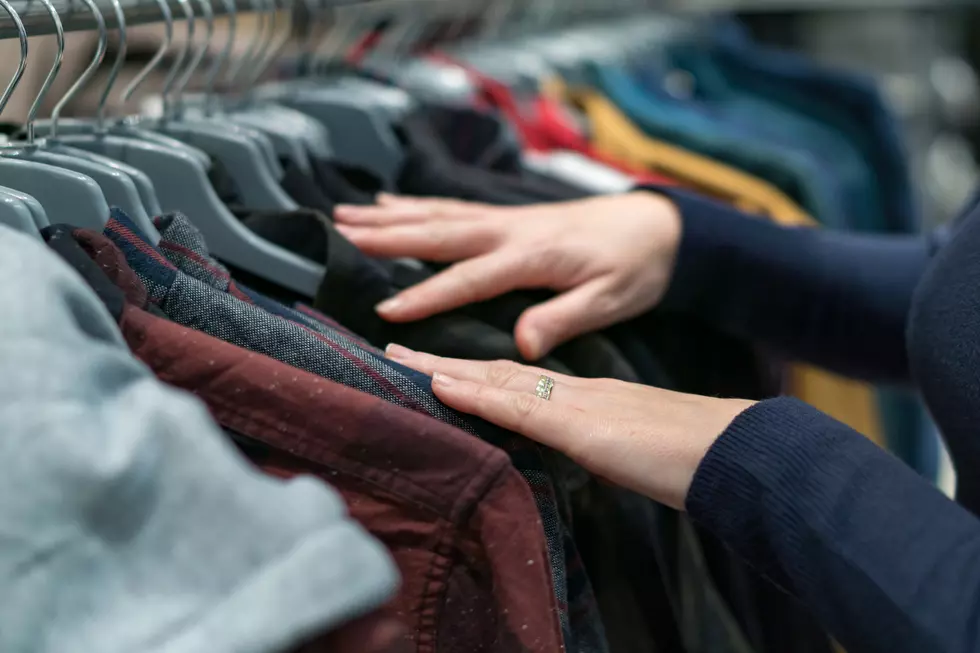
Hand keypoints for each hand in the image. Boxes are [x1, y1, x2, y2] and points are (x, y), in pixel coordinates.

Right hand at [335, 191, 681, 360]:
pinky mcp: (508, 216)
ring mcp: (506, 218)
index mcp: (532, 256)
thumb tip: (521, 345)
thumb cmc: (636, 267)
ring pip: (439, 214)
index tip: (385, 311)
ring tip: (345, 215)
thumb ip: (564, 317)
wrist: (660, 225)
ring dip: (391, 215)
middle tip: (339, 236)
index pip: (469, 279)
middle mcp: (510, 230)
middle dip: (387, 237)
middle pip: (439, 232)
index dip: (426, 295)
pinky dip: (418, 204)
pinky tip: (391, 202)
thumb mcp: (612, 299)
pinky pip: (454, 207)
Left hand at [385, 344, 754, 510]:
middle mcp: (574, 392)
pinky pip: (519, 406)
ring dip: (445, 369)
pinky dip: (477, 393)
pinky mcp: (581, 426)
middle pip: (497, 371)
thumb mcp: (632, 447)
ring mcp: (576, 404)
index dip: (473, 373)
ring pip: (498, 379)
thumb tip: (579, 446)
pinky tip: (442, 384)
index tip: (434, 368)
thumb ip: (599, 440)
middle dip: (444, 362)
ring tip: (400, 359)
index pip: (517, 382)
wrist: (733, 449)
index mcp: (585, 398)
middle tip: (395, 350)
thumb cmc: (691, 454)